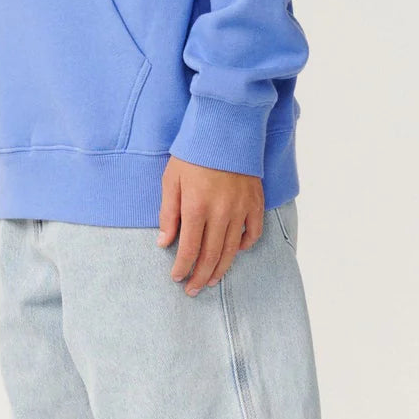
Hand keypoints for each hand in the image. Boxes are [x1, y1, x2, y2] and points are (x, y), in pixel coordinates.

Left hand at [156, 155, 264, 295]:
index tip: (176, 278)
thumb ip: (168, 213)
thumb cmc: (193, 153)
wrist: (224, 128)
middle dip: (199, 276)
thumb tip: (163, 242)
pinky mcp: (255, 202)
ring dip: (221, 269)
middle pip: (211, 255)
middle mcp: (220, 212)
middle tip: (192, 290)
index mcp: (196, 206)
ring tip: (211, 280)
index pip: (189, 248)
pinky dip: (245, 246)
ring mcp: (241, 208)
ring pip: (232, 249)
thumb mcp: (171, 179)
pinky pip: (253, 232)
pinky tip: (235, 251)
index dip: (182, 267)